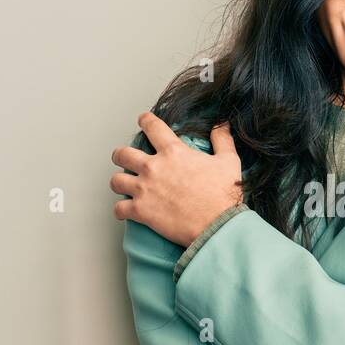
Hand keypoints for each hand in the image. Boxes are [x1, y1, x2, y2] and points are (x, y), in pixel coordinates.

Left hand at [110, 112, 242, 246]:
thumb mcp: (228, 161)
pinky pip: (119, 209)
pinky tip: (124, 211)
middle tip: (123, 157)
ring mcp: (144, 189)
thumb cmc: (222, 195)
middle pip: (123, 154)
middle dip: (121, 155)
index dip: (145, 121)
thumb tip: (222, 125)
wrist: (217, 225)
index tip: (143, 120)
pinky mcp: (141, 211)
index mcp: (173, 152)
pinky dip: (120, 210)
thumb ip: (222, 140)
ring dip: (119, 182)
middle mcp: (154, 167)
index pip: (152, 127)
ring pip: (116, 180)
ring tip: (123, 184)